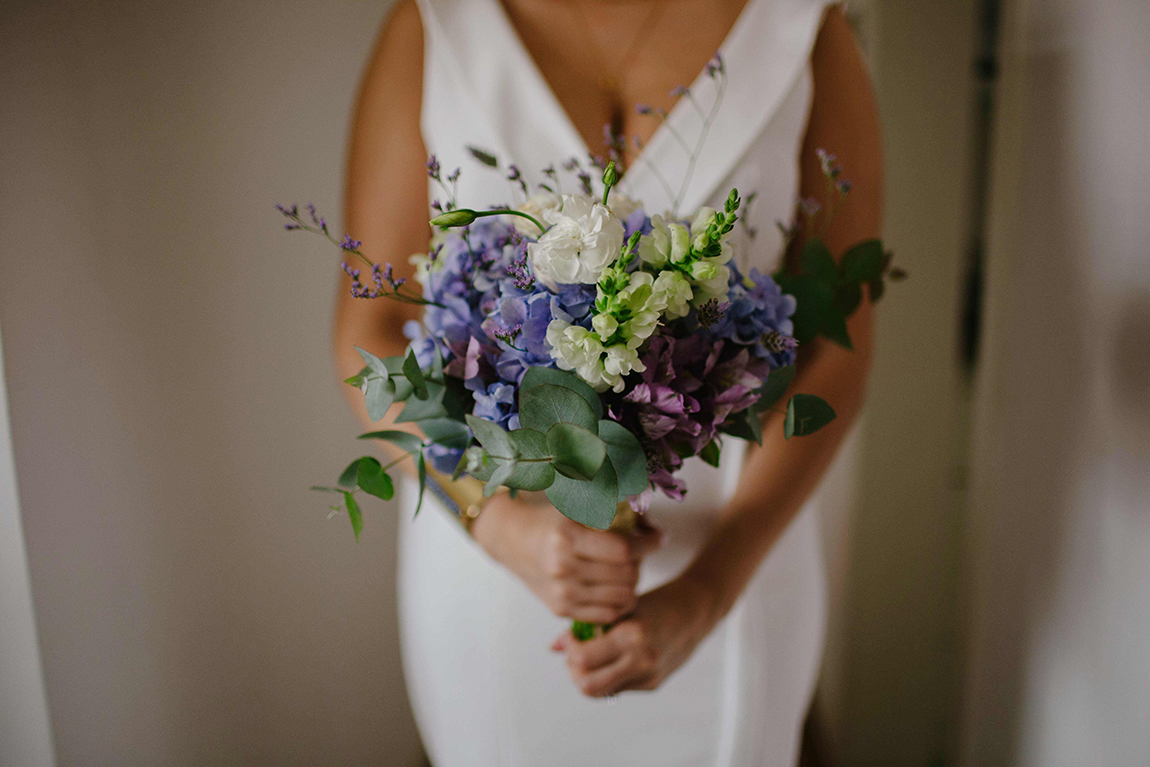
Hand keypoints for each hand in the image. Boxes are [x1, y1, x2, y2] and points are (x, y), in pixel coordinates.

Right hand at [471, 493, 661, 623]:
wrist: (511, 538)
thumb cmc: (550, 518)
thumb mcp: (576, 503)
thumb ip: (615, 508)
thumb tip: (652, 523)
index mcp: (566, 536)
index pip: (623, 549)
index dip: (648, 543)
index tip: (659, 537)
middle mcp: (562, 567)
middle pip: (626, 575)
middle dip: (641, 561)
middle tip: (638, 551)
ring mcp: (561, 592)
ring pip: (622, 597)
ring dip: (633, 582)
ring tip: (626, 567)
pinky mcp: (560, 609)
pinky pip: (608, 614)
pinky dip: (621, 602)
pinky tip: (617, 586)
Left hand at [551, 574, 716, 696]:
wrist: (696, 611)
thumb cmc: (658, 601)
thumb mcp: (623, 606)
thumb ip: (589, 626)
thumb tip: (554, 647)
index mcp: (632, 635)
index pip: (583, 658)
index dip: (571, 650)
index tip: (573, 637)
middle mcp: (641, 660)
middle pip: (588, 685)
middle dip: (575, 671)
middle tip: (576, 654)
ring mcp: (649, 676)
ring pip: (601, 692)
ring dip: (589, 677)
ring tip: (590, 658)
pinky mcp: (654, 684)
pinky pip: (618, 688)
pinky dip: (607, 676)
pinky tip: (611, 658)